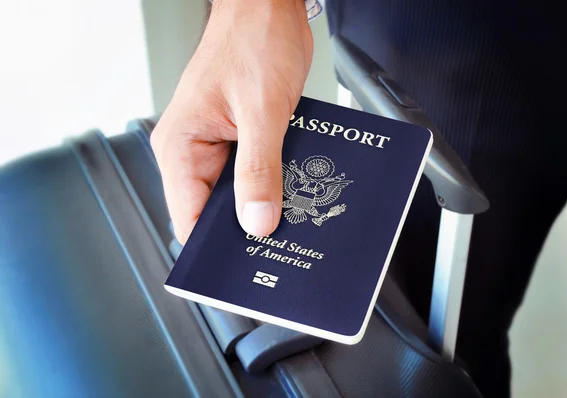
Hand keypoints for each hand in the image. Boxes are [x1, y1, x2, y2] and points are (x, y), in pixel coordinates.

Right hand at [151, 0, 312, 243]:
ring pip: (237, 193)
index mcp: (180, 145)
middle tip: (279, 244)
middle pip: (214, 210)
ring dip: (262, 203)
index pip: (189, 218)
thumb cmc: (254, 40)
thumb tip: (256, 221)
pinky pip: (253, 172)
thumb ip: (258, 170)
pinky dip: (272, 182)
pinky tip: (292, 189)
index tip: (244, 267)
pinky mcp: (239, 138)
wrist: (268, 7)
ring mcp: (216, 145)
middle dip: (245, 227)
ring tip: (291, 216)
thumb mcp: (261, 111)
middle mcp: (192, 149)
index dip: (214, 247)